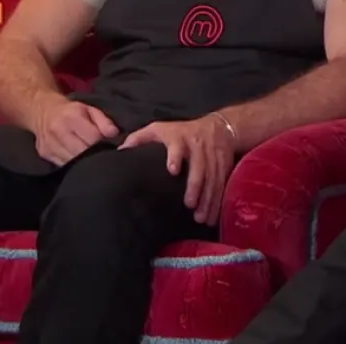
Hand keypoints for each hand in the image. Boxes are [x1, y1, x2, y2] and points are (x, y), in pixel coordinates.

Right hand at [34, 98, 118, 165]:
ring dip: (84, 162)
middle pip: (82, 152)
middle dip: (95, 155)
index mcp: (71, 116)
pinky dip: (73, 164)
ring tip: (91, 158)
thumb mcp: (90, 109)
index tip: (110, 145)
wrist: (43, 111)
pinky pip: (64, 165)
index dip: (104, 143)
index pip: (93, 137)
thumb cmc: (72, 111)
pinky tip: (79, 160)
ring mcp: (49, 144)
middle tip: (102, 154)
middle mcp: (58, 130)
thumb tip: (114, 134)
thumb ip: (104, 121)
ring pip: (73, 161)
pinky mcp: (45, 154)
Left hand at [118, 116, 234, 225]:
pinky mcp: (224, 166)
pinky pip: (222, 185)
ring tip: (200, 218)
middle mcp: (198, 146)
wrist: (220, 127)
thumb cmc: (182, 131)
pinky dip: (217, 201)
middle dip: (195, 186)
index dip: (175, 156)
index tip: (172, 170)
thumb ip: (140, 138)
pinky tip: (212, 217)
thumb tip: (121, 150)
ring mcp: (213, 157)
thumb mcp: (160, 128)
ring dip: (208, 199)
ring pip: (212, 178)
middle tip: (189, 205)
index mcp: (180, 137)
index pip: (177, 146)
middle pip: (198, 167)